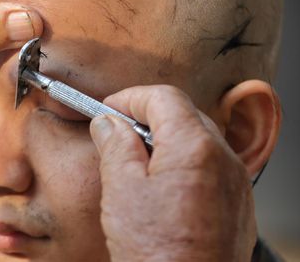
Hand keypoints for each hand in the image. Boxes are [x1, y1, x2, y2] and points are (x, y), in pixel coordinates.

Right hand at [90, 86, 255, 261]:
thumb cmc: (156, 251)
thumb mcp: (121, 188)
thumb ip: (115, 144)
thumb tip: (108, 122)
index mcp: (194, 146)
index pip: (163, 97)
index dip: (130, 98)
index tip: (108, 110)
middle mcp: (224, 159)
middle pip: (183, 115)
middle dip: (147, 117)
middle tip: (118, 133)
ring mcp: (235, 183)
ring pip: (198, 140)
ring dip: (165, 140)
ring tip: (136, 163)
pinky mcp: (237, 205)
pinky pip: (210, 167)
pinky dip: (184, 163)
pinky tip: (161, 187)